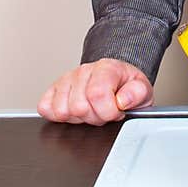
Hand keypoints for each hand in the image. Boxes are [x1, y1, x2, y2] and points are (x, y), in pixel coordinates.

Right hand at [37, 58, 153, 125]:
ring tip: (91, 110)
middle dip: (95, 117)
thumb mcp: (142, 89)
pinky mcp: (52, 90)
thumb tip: (123, 100)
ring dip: (78, 118)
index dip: (108, 112)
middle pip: (79, 107)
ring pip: (62, 111)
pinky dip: (59, 116)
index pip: (97, 94)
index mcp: (105, 68)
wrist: (115, 79)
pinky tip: (75, 111)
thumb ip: (137, 93)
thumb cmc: (126, 87)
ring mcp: (65, 80)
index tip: (116, 112)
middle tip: (104, 112)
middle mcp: (83, 71)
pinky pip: (45, 108)